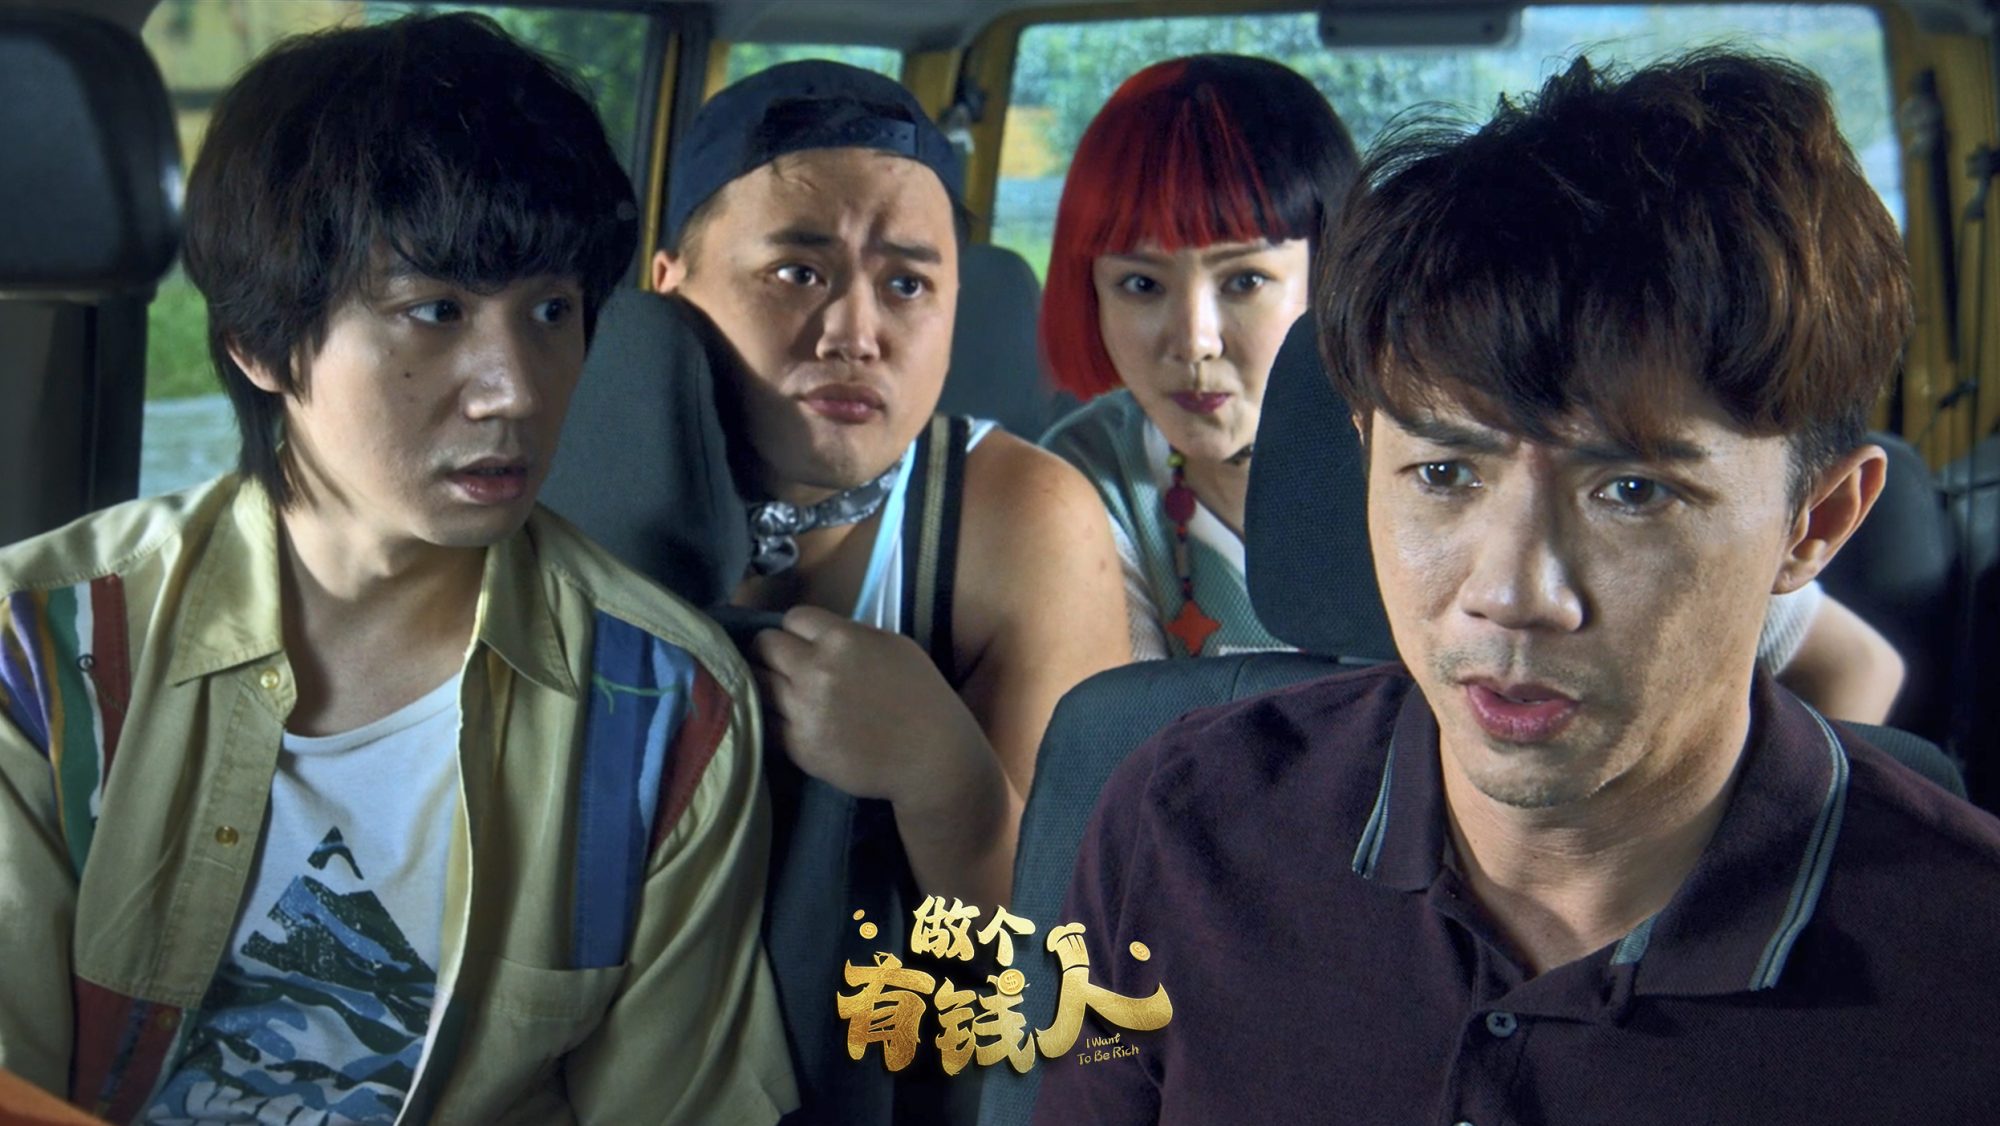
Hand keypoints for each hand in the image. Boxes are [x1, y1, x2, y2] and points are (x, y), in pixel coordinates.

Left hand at [751, 605, 989, 807]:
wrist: (931, 756)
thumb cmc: (922, 696)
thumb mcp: (894, 646)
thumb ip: (852, 634)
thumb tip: (819, 635)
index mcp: (841, 639)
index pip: (793, 618)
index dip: (798, 630)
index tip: (803, 642)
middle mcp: (815, 669)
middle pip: (765, 646)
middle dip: (771, 650)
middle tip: (780, 662)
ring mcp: (802, 709)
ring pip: (756, 682)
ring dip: (765, 682)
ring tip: (777, 689)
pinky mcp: (797, 745)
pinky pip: (764, 721)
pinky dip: (770, 716)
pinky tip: (783, 717)